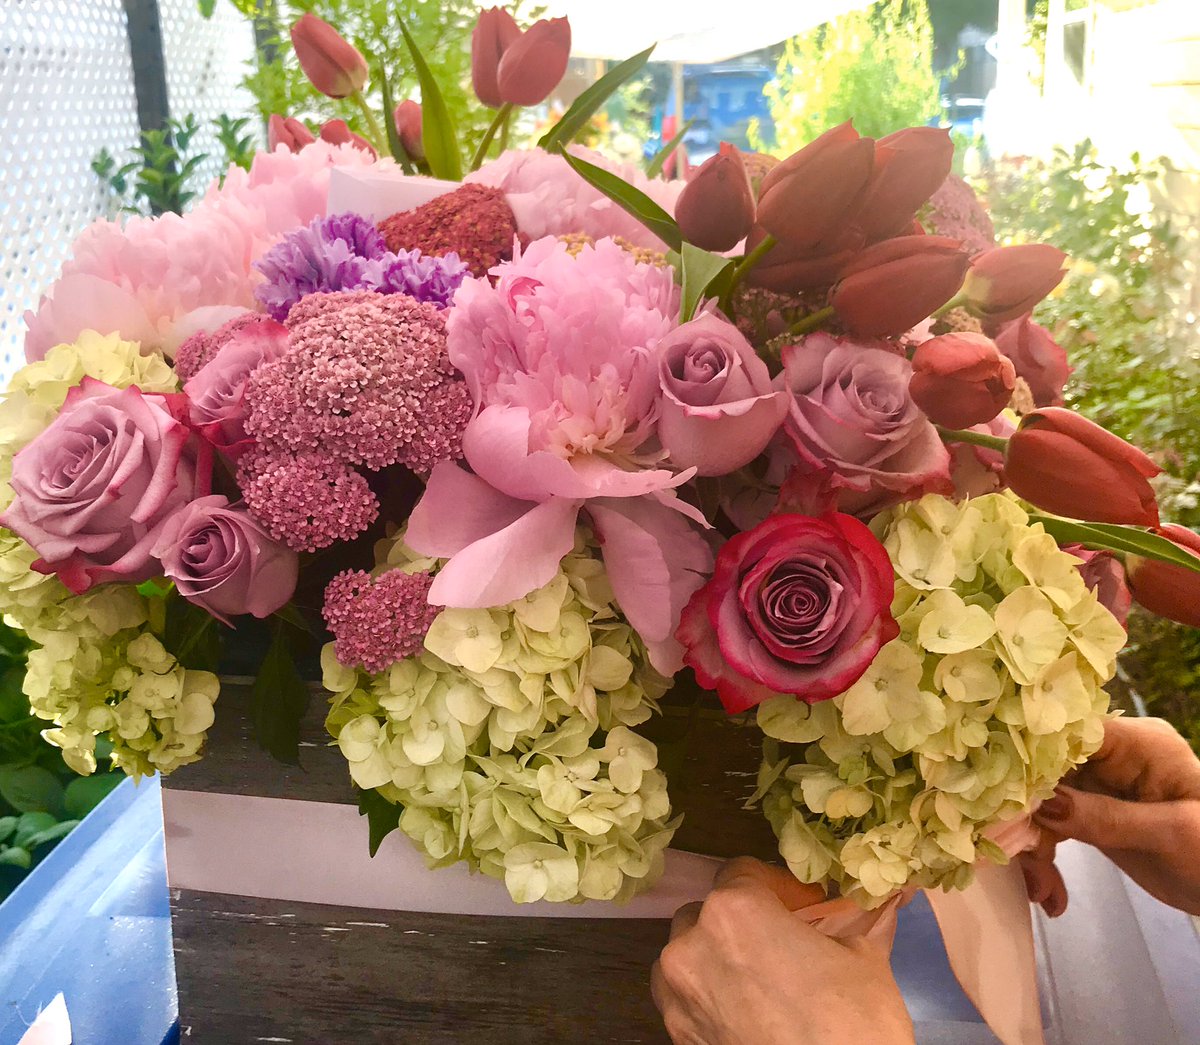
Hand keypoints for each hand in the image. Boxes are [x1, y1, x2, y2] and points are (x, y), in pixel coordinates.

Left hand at [650, 857, 914, 1044]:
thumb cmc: (853, 1025)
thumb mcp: (866, 961)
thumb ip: (860, 921)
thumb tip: (884, 900)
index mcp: (734, 911)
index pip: (743, 871)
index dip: (777, 885)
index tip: (805, 905)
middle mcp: (691, 946)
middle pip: (709, 912)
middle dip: (744, 920)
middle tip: (785, 941)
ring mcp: (678, 995)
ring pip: (688, 954)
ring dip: (718, 955)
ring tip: (764, 977)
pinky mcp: (677, 1036)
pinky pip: (685, 997)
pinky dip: (709, 994)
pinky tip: (749, 1009)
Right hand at [1026, 716, 1199, 915]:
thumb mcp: (1169, 833)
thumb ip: (1106, 817)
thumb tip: (1041, 806)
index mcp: (1134, 743)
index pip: (1068, 733)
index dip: (1030, 755)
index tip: (998, 789)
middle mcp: (1109, 758)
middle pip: (1044, 770)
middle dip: (1026, 815)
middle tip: (1020, 858)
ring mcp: (1098, 787)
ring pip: (1040, 803)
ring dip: (1033, 847)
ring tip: (1041, 892)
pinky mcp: (1090, 816)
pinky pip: (1051, 829)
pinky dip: (1045, 861)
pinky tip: (1051, 896)